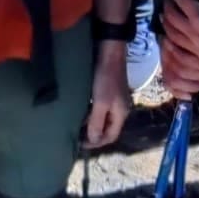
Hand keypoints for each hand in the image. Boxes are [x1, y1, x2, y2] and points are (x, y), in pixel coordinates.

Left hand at [79, 39, 130, 154]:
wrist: (110, 53)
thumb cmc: (105, 79)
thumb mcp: (100, 103)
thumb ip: (96, 122)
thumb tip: (93, 140)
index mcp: (122, 114)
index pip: (111, 136)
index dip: (97, 143)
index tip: (80, 144)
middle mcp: (121, 109)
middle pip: (108, 128)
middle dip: (94, 135)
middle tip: (77, 137)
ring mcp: (116, 100)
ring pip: (104, 119)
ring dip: (92, 124)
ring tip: (77, 126)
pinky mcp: (110, 92)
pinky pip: (101, 109)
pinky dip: (92, 114)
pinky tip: (81, 112)